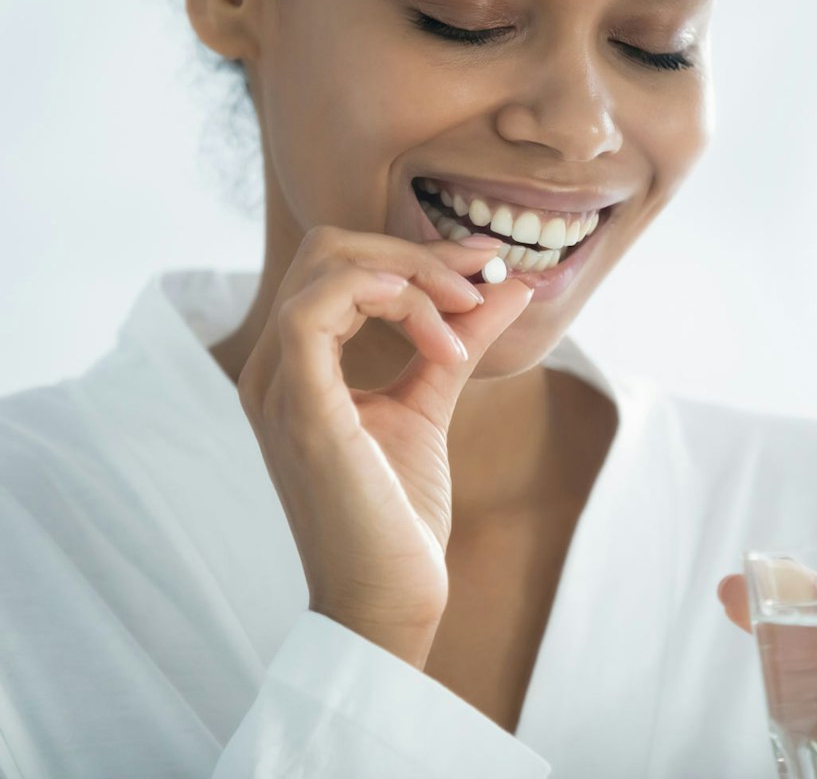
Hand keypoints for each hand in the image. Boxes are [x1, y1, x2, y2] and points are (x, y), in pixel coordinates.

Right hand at [236, 226, 531, 666]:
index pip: (340, 265)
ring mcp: (279, 387)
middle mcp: (275, 367)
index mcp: (297, 364)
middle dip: (414, 251)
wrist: (388, 598)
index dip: (415, 250)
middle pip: (329, 251)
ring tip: (465, 312)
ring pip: (325, 268)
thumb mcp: (431, 401)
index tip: (485, 262)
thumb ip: (460, 339)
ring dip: (410, 272)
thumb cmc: (398, 510)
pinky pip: (312, 314)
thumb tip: (509, 285)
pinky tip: (431, 313)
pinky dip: (374, 292)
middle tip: (481, 277)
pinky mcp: (299, 411)